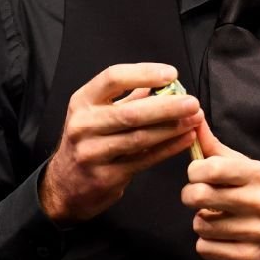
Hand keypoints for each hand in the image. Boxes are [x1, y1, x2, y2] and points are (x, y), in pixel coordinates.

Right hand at [41, 63, 201, 224]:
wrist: (64, 186)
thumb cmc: (88, 141)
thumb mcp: (96, 113)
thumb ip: (128, 98)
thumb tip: (165, 84)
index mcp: (82, 101)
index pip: (113, 78)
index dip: (144, 73)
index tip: (171, 74)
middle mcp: (83, 125)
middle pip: (130, 112)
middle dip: (167, 106)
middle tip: (193, 102)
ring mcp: (92, 153)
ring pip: (139, 137)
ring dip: (172, 128)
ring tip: (195, 119)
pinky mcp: (106, 176)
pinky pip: (144, 160)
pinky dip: (168, 148)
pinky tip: (186, 139)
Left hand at [181, 123, 259, 259]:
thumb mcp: (247, 167)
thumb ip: (215, 147)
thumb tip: (193, 120)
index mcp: (257, 174)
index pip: (210, 168)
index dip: (194, 172)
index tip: (198, 175)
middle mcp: (259, 202)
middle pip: (198, 196)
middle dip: (190, 196)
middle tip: (198, 198)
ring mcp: (256, 232)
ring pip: (200, 225)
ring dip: (201, 222)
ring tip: (216, 218)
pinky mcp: (250, 257)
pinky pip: (206, 249)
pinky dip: (207, 243)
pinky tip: (221, 237)